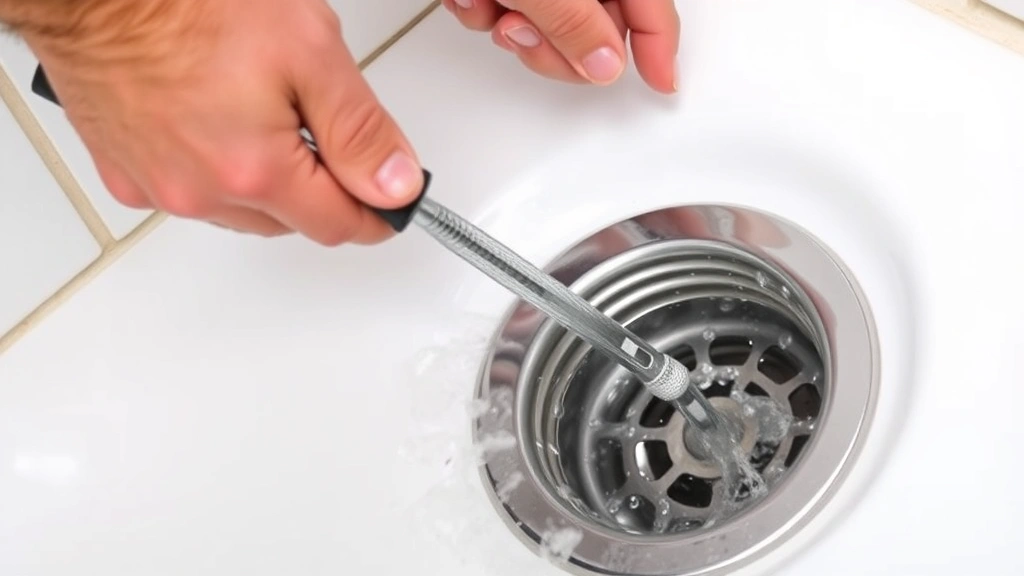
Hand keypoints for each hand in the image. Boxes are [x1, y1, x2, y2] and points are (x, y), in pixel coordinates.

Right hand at [17, 0, 422, 244]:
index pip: (338, 225)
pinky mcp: (125, 175)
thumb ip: (360, 130)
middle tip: (326, 135)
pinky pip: (193, 195)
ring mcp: (158, 188)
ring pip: (243, 214)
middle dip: (322, 191)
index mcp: (254, 171)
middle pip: (292, 222)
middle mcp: (202, 194)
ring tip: (266, 118)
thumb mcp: (309, 53)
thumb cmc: (189, 2)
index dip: (377, 214)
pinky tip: (219, 127)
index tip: (392, 201)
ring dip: (269, 185)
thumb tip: (396, 185)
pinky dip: (218, 174)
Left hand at [443, 0, 679, 93]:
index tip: (661, 82)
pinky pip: (507, 7)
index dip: (657, 46)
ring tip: (486, 2)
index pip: (651, 5)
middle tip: (525, 38)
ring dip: (508, 27)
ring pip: (547, 23)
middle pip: (597, 24)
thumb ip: (573, 22)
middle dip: (556, 45)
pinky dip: (482, 8)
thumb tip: (606, 64)